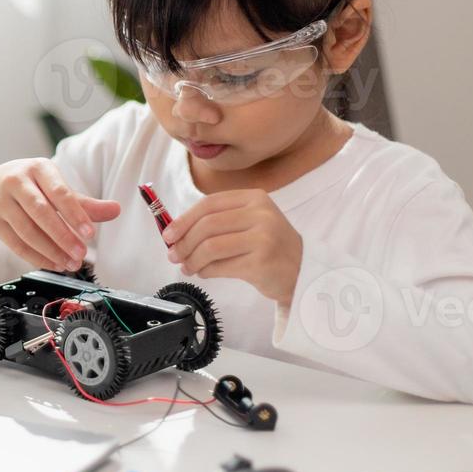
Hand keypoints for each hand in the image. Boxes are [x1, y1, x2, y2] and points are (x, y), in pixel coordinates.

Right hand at [0, 159, 120, 270]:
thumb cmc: (30, 185)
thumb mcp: (55, 185)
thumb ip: (84, 202)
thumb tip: (115, 210)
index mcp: (38, 168)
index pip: (59, 192)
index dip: (75, 214)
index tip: (90, 234)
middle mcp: (16, 182)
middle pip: (40, 212)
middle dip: (63, 236)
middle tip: (81, 254)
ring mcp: (2, 202)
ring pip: (27, 231)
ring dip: (51, 251)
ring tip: (70, 263)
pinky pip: (16, 244)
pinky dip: (36, 257)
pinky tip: (53, 263)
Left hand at [162, 189, 302, 305]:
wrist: (304, 270)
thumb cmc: (269, 247)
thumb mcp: (249, 223)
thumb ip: (217, 222)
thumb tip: (176, 233)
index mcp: (254, 198)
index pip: (209, 204)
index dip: (184, 219)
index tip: (168, 234)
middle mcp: (261, 214)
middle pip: (207, 225)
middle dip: (184, 242)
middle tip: (173, 255)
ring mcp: (263, 238)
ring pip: (211, 246)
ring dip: (192, 259)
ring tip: (187, 267)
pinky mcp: (262, 262)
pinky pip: (221, 266)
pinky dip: (206, 271)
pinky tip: (203, 273)